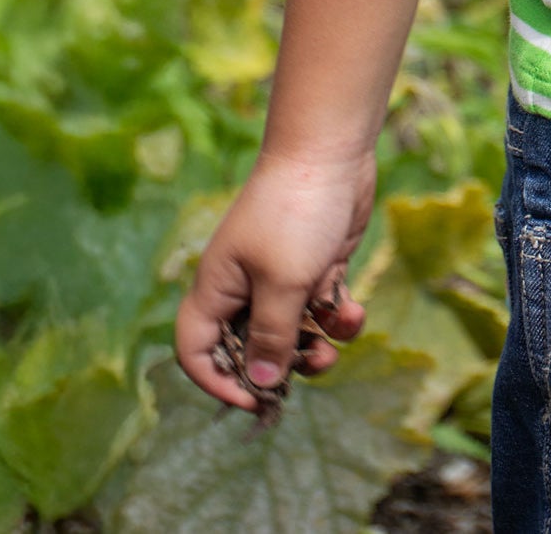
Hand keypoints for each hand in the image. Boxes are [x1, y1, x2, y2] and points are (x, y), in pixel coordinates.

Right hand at [174, 150, 375, 411]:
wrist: (331, 151)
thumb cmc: (295, 213)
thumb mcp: (283, 283)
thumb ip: (271, 336)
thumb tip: (259, 384)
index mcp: (218, 289)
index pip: (197, 349)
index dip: (218, 380)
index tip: (254, 399)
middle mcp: (245, 286)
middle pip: (250, 348)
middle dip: (280, 366)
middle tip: (309, 367)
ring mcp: (282, 275)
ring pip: (293, 331)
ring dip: (315, 346)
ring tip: (334, 346)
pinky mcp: (316, 264)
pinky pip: (322, 308)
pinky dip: (337, 315)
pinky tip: (353, 310)